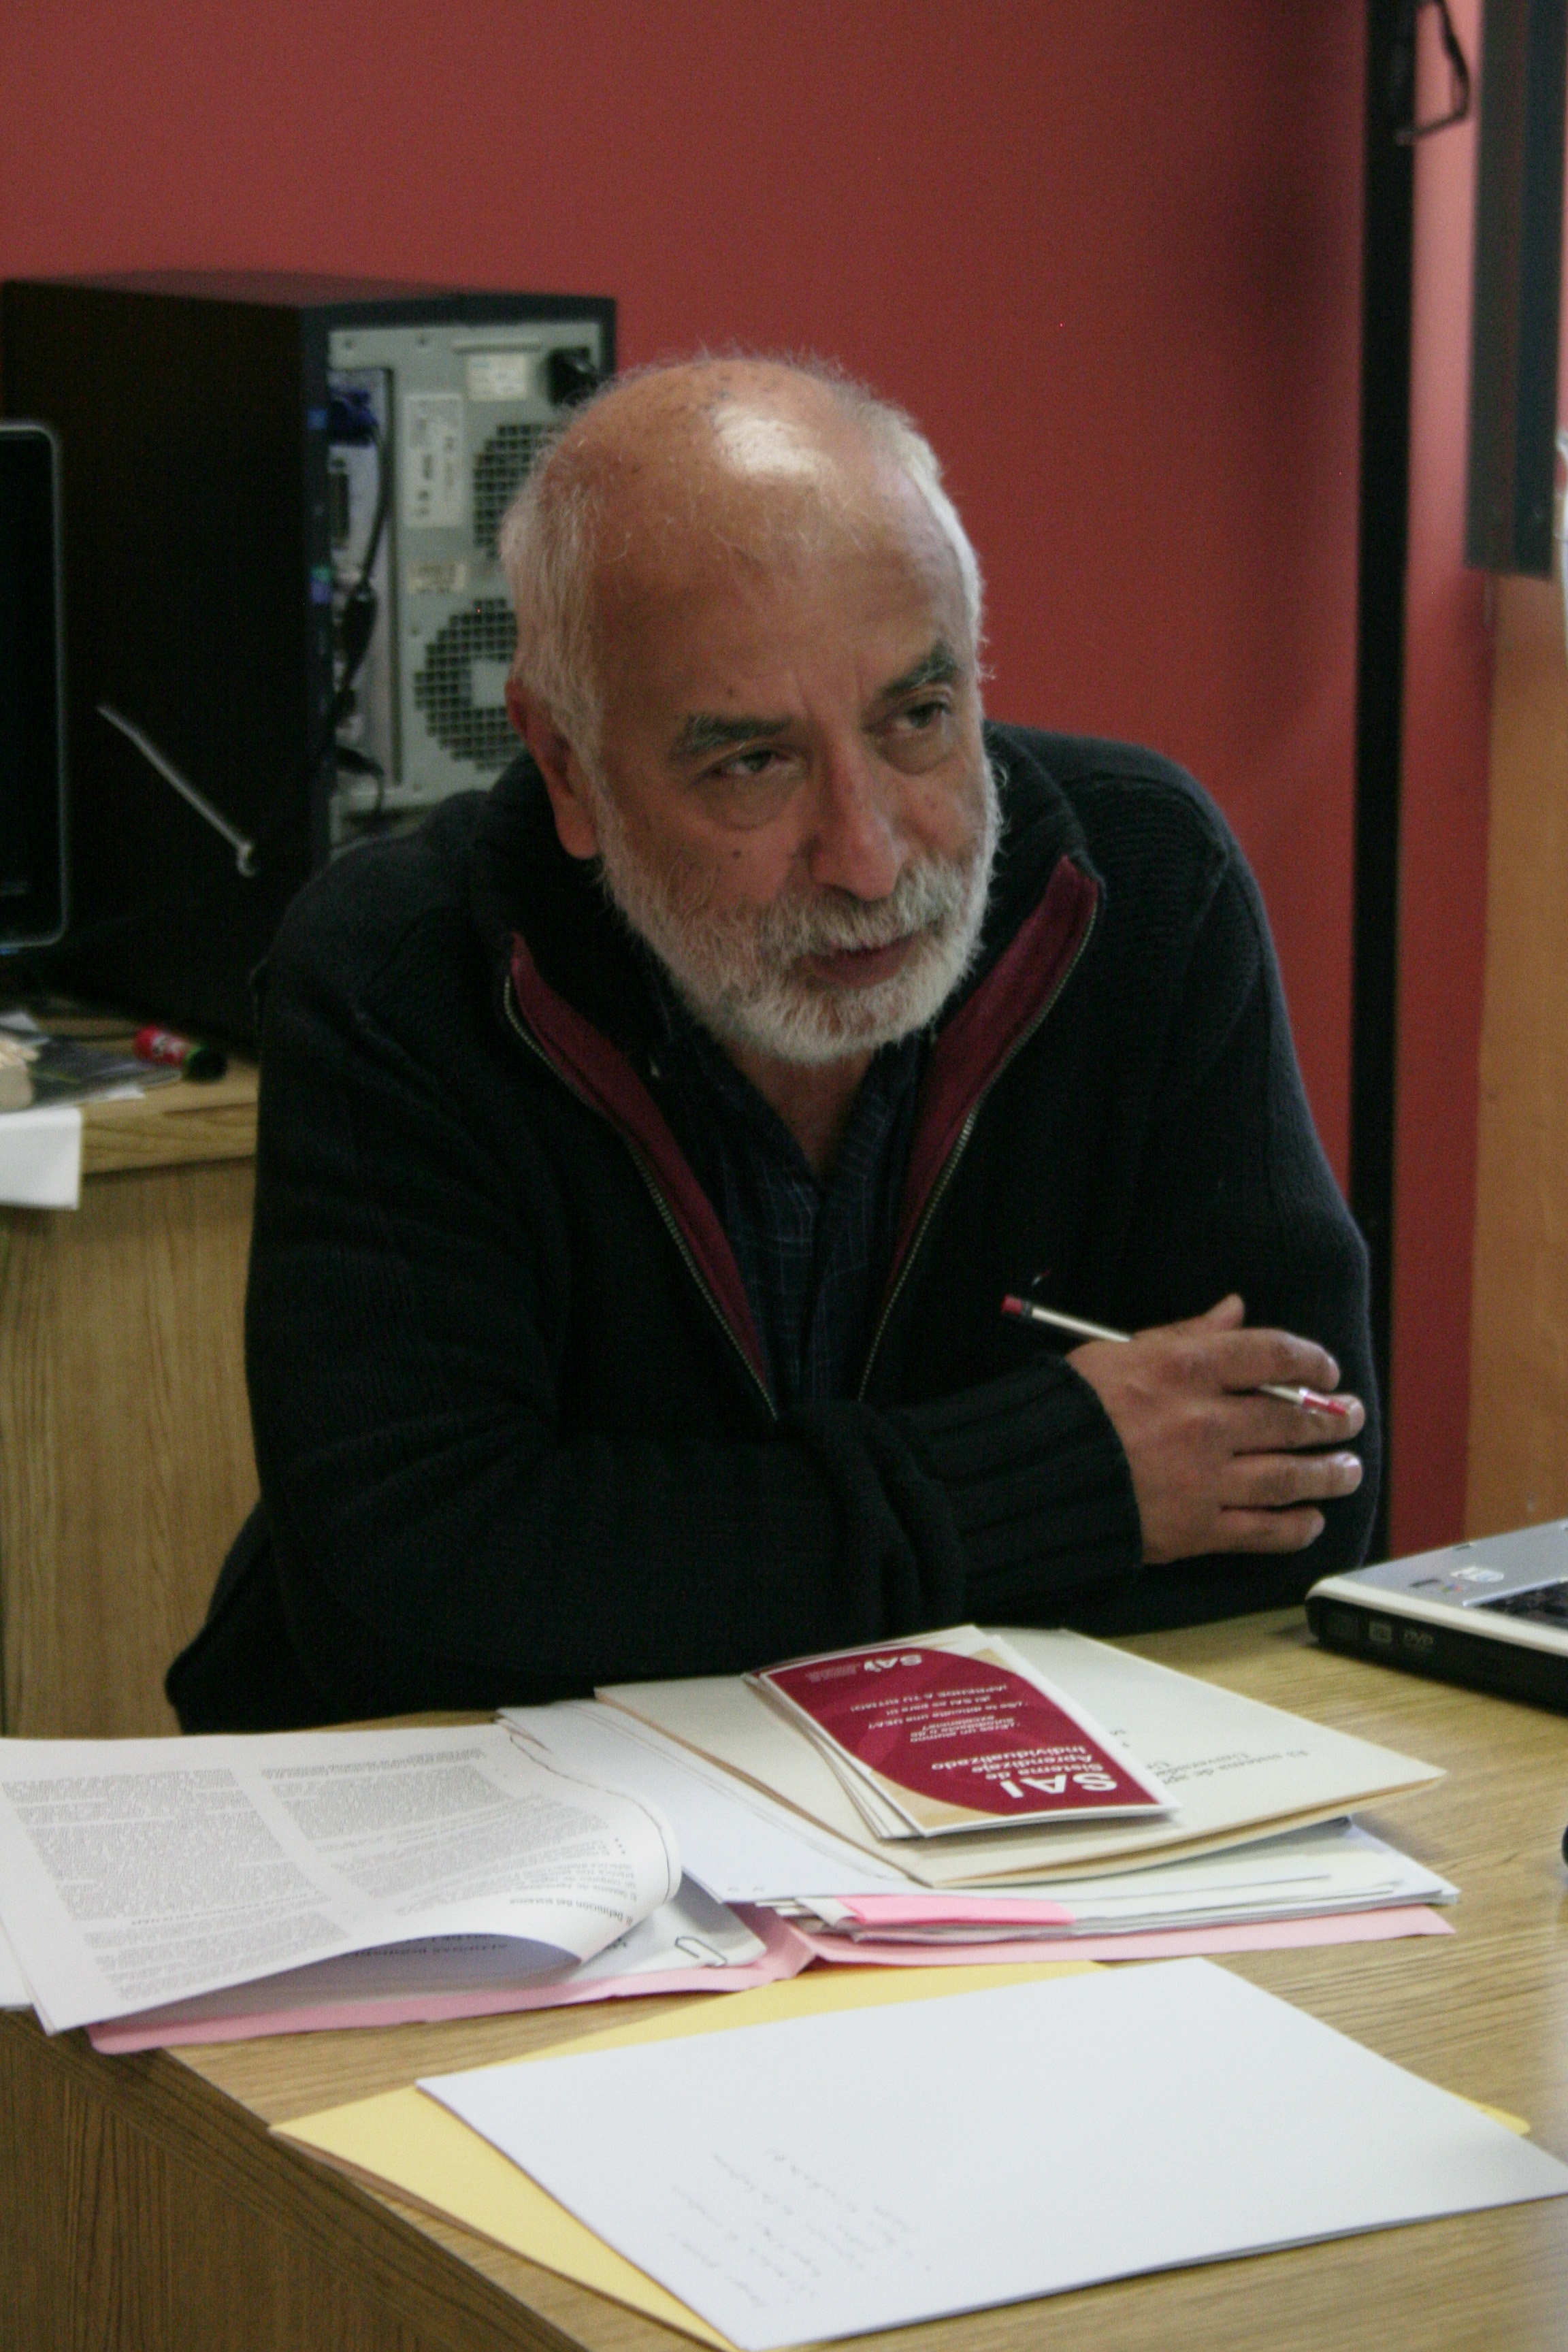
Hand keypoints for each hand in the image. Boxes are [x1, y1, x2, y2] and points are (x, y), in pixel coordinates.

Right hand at [1066, 1295, 1364, 1563]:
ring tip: (1349, 1470)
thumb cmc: (1068, 1409)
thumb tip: (1234, 1310)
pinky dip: (1296, 1527)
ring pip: (1291, 1477)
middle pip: (1292, 1419)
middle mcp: (1206, 1422)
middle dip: (1332, 1419)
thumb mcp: (1120, 1352)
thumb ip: (1185, 1333)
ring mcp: (1206, 1479)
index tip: (1325, 1370)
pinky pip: (1264, 1530)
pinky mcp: (1198, 1528)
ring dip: (1330, 1474)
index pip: (1272, 1355)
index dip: (1310, 1361)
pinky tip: (1313, 1521)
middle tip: (1350, 1417)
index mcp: (1186, 1370)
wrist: (1031, 1479)